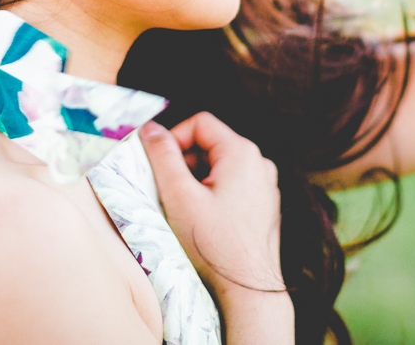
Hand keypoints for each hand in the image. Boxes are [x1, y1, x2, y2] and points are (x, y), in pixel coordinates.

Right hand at [140, 113, 284, 301]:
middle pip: (210, 144)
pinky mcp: (264, 206)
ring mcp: (265, 185)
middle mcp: (260, 163)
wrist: (248, 292)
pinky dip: (211, 194)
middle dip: (183, 162)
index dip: (173, 138)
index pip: (200, 123)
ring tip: (182, 209)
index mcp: (242, 152)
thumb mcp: (179, 196)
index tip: (156, 164)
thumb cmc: (213, 244)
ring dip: (195, 180)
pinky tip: (201, 220)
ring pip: (219, 166)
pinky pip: (232, 185)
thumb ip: (162, 156)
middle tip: (166, 190)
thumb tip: (150, 128)